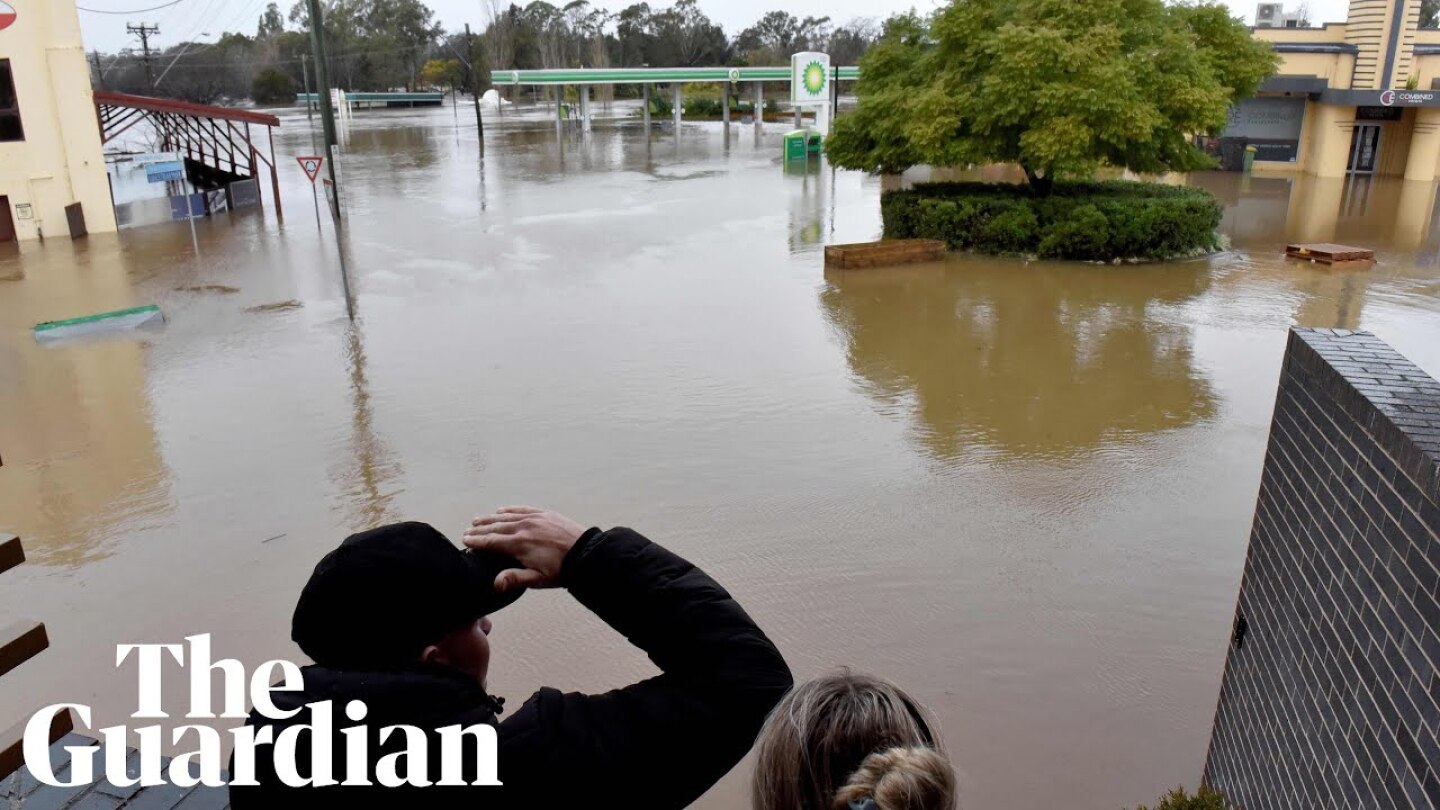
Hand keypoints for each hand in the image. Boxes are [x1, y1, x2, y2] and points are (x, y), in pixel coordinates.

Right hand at [464, 506, 584, 592]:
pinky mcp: (545, 514)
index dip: (477, 541)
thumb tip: (495, 584)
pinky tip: (502, 510)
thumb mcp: (538, 579)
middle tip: (467, 531)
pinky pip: (522, 509)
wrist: (586, 553)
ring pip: (507, 517)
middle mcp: (524, 527)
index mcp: (519, 544)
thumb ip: (515, 579)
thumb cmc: (562, 570)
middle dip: (480, 529)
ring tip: (478, 520)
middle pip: (495, 527)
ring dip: (491, 518)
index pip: (491, 541)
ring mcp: (534, 518)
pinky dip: (510, 509)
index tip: (465, 540)